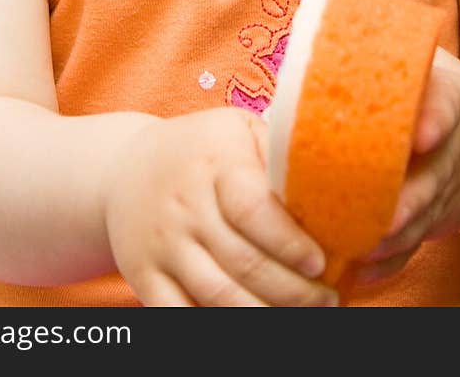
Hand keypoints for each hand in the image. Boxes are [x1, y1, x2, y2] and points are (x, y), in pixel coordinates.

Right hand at [102, 106, 339, 306]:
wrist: (122, 168)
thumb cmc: (201, 149)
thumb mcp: (237, 130)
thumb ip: (277, 152)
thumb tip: (336, 182)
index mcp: (215, 162)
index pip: (253, 209)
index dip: (289, 242)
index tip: (320, 263)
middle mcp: (185, 204)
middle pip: (242, 261)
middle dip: (293, 291)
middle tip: (327, 301)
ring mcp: (161, 243)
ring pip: (217, 295)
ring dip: (264, 317)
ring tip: (300, 319)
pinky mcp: (142, 275)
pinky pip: (180, 316)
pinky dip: (217, 330)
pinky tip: (253, 326)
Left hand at [353, 48, 459, 284]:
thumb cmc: (443, 97)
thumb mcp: (429, 65)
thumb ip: (381, 57)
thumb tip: (309, 47)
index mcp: (452, 105)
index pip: (448, 109)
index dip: (436, 120)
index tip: (422, 133)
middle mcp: (451, 155)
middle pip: (432, 181)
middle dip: (408, 202)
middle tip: (381, 216)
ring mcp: (445, 195)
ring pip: (421, 224)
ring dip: (392, 241)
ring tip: (358, 251)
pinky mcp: (435, 224)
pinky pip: (413, 249)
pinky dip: (388, 265)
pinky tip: (358, 276)